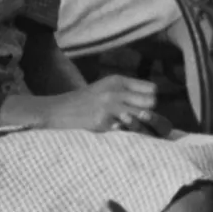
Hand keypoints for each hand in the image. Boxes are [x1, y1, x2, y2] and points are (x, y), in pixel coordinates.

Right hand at [10, 74, 159, 132]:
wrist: (59, 110)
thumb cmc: (86, 102)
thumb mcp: (106, 89)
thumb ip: (127, 93)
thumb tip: (153, 104)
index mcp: (117, 80)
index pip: (152, 89)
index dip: (150, 101)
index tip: (144, 110)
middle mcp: (116, 89)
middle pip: (152, 101)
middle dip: (149, 113)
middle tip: (140, 121)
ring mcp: (110, 104)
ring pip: (144, 114)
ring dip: (141, 123)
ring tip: (130, 127)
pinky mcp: (104, 120)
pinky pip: (127, 127)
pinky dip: (125, 131)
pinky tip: (114, 130)